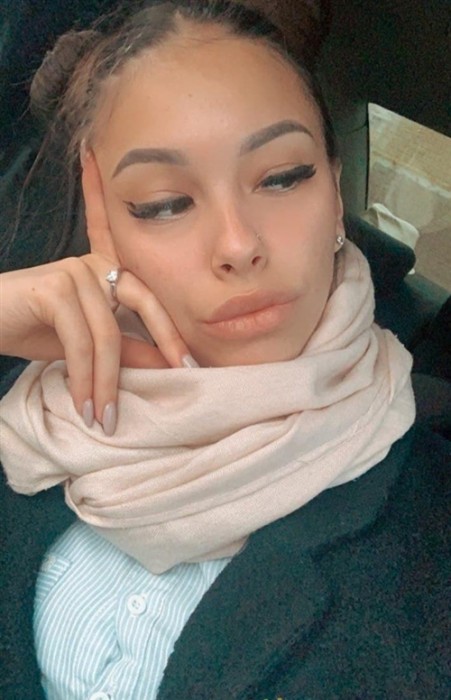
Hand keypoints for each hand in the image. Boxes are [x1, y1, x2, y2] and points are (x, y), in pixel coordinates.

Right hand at [0, 255, 193, 432]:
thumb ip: (123, 348)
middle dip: (164, 346)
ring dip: (107, 383)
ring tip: (104, 419)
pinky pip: (80, 341)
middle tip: (177, 382)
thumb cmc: (32, 328)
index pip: (153, 302)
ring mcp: (76, 271)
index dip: (173, 334)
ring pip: (108, 334)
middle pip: (144, 306)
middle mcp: (98, 265)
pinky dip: (83, 377)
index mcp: (110, 273)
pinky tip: (82, 403)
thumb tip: (166, 366)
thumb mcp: (86, 345)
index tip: (193, 368)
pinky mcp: (54, 287)